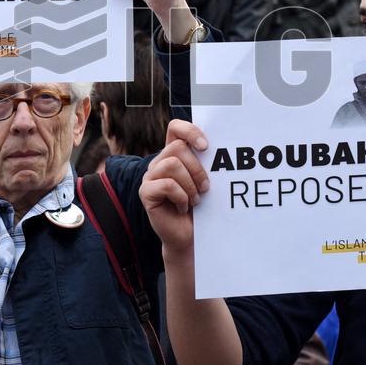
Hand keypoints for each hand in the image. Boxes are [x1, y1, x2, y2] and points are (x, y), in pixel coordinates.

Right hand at [139, 119, 210, 258]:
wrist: (190, 236)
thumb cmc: (201, 208)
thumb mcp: (206, 181)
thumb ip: (206, 163)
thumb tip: (220, 148)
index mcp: (173, 154)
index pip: (175, 128)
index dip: (190, 131)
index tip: (206, 147)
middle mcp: (159, 162)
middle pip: (177, 148)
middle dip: (198, 169)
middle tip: (206, 188)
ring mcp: (150, 176)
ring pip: (172, 164)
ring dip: (190, 184)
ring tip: (195, 199)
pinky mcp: (145, 192)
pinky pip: (167, 185)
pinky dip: (181, 197)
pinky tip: (183, 207)